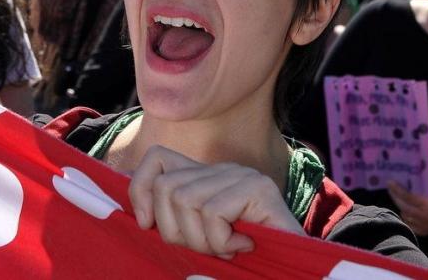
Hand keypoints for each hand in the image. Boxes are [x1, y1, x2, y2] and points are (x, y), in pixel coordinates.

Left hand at [129, 145, 302, 258]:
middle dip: (176, 232)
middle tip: (206, 250)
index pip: (157, 159)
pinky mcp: (259, 189)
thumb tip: (133, 206)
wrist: (294, 276)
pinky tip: (243, 247)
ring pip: (185, 199)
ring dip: (201, 241)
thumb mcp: (196, 242)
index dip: (141, 188)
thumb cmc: (244, 266)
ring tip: (226, 250)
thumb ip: (171, 220)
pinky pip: (212, 212)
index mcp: (204, 178)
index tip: (146, 224)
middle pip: (165, 187)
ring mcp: (242, 176)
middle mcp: (222, 170)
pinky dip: (221, 242)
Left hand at [388, 181, 427, 235]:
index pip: (408, 197)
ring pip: (404, 214)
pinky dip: (404, 214)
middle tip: (390, 188)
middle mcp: (425, 217)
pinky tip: (405, 208)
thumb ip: (419, 190)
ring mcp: (423, 226)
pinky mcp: (422, 232)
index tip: (390, 182)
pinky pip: (407, 222)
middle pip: (404, 207)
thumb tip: (402, 182)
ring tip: (397, 196)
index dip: (397, 190)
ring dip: (399, 205)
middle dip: (395, 197)